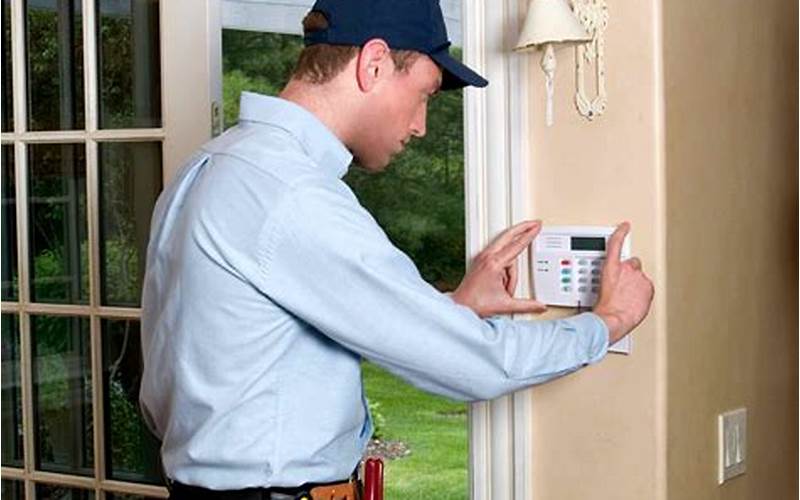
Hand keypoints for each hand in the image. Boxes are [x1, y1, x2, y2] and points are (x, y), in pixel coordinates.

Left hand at [451, 220, 547, 317]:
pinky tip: (503, 281)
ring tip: (506, 289)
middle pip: (508, 236)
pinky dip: (505, 265)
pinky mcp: (480, 262)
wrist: (460, 306)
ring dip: (511, 269)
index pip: (516, 245)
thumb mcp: (505, 305)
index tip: (536, 227)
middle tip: (534, 223)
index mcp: (493, 263)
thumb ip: (526, 305)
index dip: (529, 235)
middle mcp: (486, 257)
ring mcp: (482, 258)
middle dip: (522, 228)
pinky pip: (498, 256)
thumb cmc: (476, 303)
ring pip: (505, 252)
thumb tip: (540, 305)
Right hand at [592, 222, 653, 343]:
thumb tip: (608, 284)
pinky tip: (635, 301)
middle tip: (622, 286)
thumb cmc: (603, 308)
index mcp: (610, 267)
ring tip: (628, 297)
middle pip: (632, 264)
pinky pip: (647, 288)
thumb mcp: (596, 288)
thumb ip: (606, 280)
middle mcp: (626, 269)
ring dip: (635, 285)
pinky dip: (643, 293)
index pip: (615, 244)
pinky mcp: (648, 287)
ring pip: (640, 278)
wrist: (613, 319)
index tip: (625, 226)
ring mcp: (639, 278)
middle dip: (629, 273)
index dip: (620, 232)